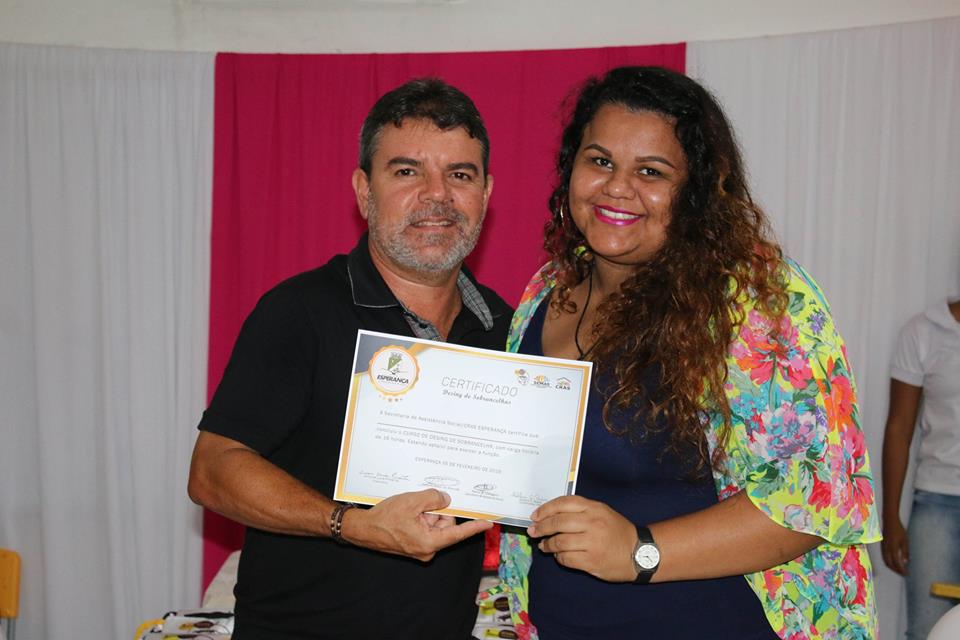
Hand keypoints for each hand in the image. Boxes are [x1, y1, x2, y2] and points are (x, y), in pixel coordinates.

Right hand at [343, 488, 491, 561]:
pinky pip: (425, 527)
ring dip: (426, 513)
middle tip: (420, 503)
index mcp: (430, 542)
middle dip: (436, 511)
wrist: (363, 529)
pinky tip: (408, 512)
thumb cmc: (384, 518)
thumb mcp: (412, 502)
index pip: (458, 533)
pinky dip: (420, 517)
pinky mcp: (414, 544)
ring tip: (410, 508)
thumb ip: (433, 499)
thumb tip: (445, 500)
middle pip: (444, 525)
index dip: (474, 527)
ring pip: (434, 525)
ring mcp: (420, 548)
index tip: (488, 523)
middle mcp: (427, 549)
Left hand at [528, 495, 637, 581]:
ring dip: (548, 545)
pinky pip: (566, 558)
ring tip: (544, 546)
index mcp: (594, 508)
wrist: (640, 553)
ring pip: (559, 542)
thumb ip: (580, 510)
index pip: (563, 503)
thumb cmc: (618, 531)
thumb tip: (550, 515)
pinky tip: (559, 556)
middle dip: (541, 528)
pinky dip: (559, 557)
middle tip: (533, 532)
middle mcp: (592, 523)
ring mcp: (592, 542)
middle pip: (557, 522)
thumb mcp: (602, 512)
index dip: (545, 509)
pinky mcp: (591, 560)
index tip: (535, 516)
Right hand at [881, 518, 908, 574]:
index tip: (906, 574)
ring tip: (898, 570)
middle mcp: (887, 550)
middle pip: (890, 564)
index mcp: (893, 549)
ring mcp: (883, 548)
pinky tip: (893, 562)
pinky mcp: (882, 546)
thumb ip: (905, 552)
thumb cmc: (899, 530)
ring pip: (886, 561)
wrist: (889, 521)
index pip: (896, 563)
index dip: (901, 570)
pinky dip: (888, 562)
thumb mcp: (905, 541)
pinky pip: (884, 557)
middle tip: (903, 574)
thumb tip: (905, 563)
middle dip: (896, 570)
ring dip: (892, 567)